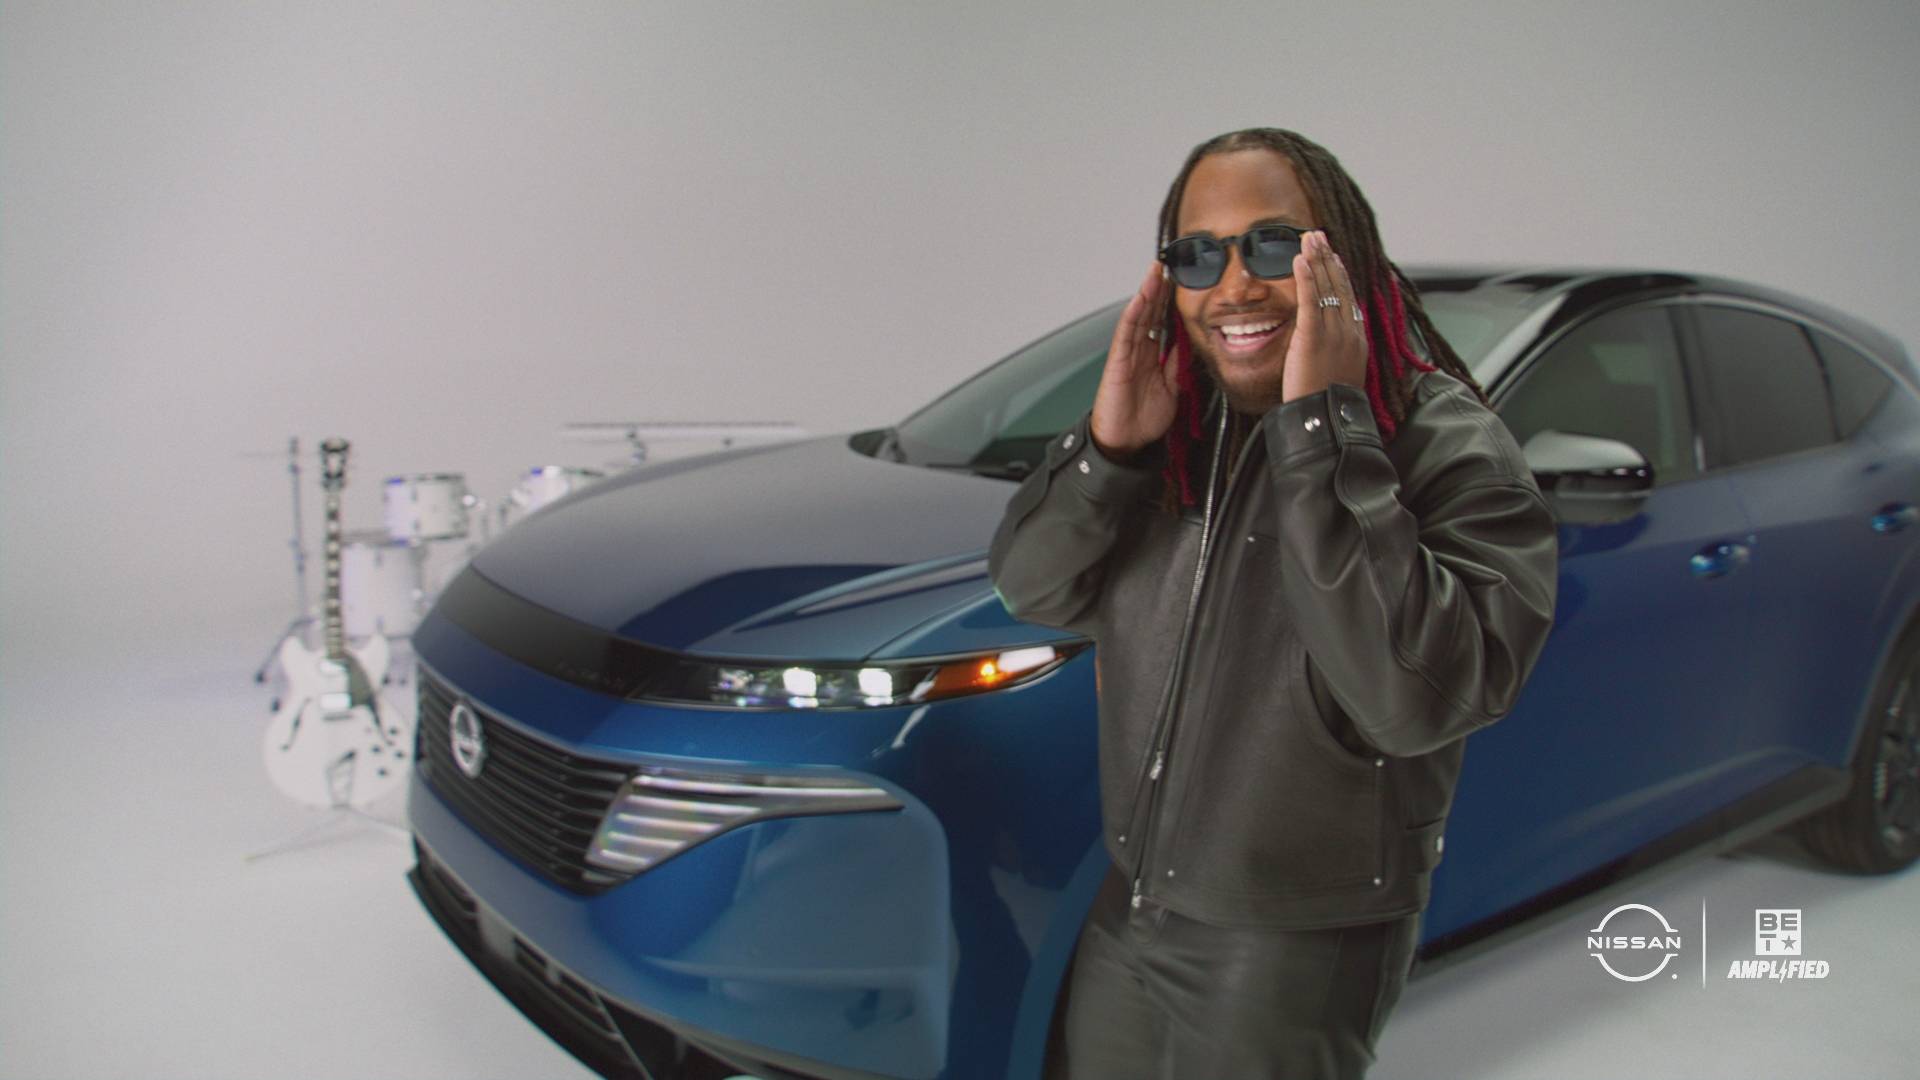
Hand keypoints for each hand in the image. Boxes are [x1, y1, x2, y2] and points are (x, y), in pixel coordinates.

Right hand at [1091, 263, 1180, 458]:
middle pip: (1149, 313)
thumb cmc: (1143, 419)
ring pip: (1137, 318)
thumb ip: (1178, 365)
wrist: (1126, 442)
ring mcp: (1126, 356)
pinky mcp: (1117, 364)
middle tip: (1167, 266)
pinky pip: (1124, 336)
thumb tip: (1190, 345)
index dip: (1169, 301)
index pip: (1161, 322)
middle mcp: (1138, 352)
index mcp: (1151, 356)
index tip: (1179, 282)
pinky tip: (1138, 300)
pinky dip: (1131, 317)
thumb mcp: (1172, 388)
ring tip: (1154, 273)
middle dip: (1158, 290)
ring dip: (1146, 294)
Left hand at [1281, 230, 1369, 402]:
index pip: (1349, 298)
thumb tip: (1328, 347)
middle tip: (1318, 236)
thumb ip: (1336, 354)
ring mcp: (1333, 333)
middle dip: (1328, 258)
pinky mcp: (1314, 337)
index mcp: (1356, 340)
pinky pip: (1310, 301)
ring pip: (1326, 288)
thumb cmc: (1328, 405)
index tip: (1333, 256)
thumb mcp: (1339, 374)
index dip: (1340, 274)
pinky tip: (1300, 259)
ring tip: (1309, 238)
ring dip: (1317, 259)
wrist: (1327, 421)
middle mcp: (1349, 331)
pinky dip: (1306, 278)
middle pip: (1340, 286)